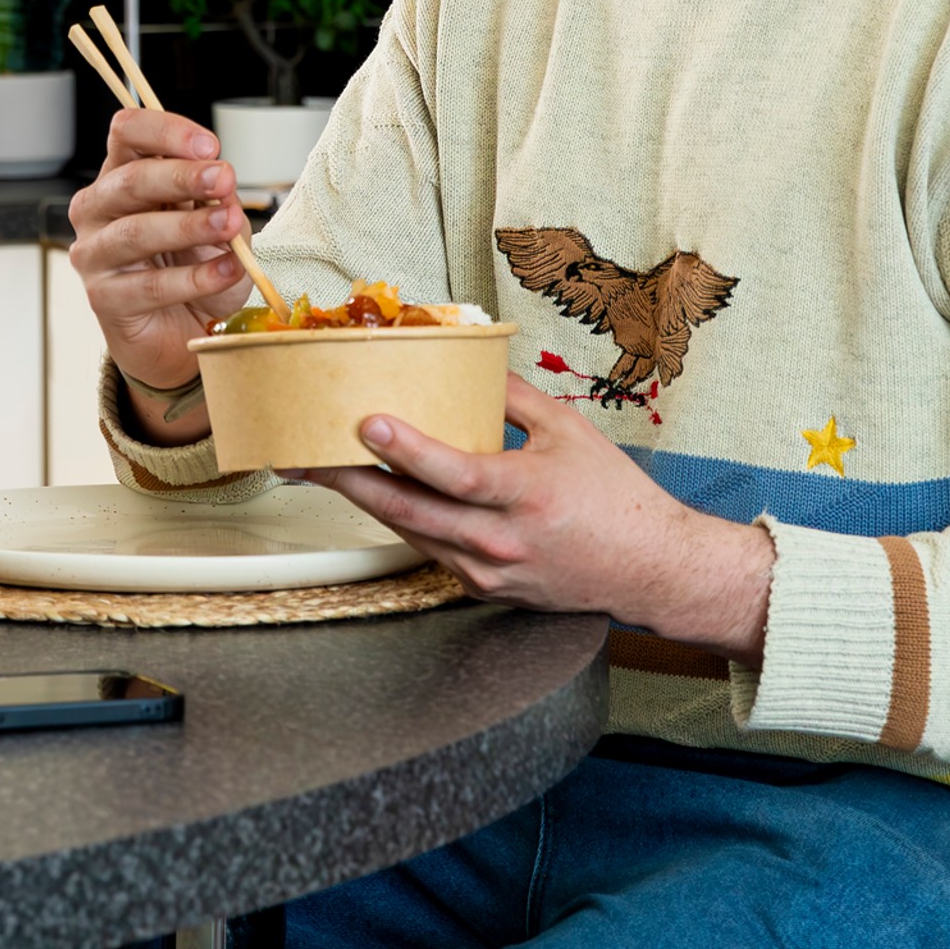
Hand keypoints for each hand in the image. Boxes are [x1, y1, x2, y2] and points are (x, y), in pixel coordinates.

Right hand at [65, 107, 251, 411]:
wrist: (184, 331)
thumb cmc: (194, 267)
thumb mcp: (218, 222)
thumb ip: (218, 202)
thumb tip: (222, 188)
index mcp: (122, 175)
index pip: (128, 133)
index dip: (166, 131)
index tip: (210, 146)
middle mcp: (98, 209)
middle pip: (130, 180)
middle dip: (181, 176)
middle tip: (224, 178)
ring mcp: (95, 254)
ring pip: (136, 232)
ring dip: (188, 226)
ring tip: (227, 225)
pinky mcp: (104, 299)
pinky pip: (150, 286)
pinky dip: (195, 277)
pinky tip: (227, 270)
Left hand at [305, 375, 775, 655]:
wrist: (646, 568)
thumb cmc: (611, 495)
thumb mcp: (569, 430)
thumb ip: (513, 396)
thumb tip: (467, 361)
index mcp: (526, 494)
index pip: (455, 473)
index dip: (407, 450)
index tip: (367, 424)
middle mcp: (501, 540)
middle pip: (410, 511)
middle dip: (349, 481)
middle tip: (303, 455)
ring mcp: (488, 570)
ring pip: (409, 533)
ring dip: (362, 501)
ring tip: (320, 471)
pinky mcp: (482, 587)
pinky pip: (428, 549)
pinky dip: (399, 521)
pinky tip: (374, 495)